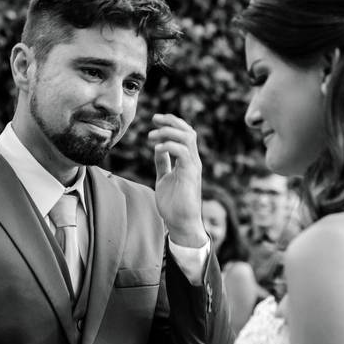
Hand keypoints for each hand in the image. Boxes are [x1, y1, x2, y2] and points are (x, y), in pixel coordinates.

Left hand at [148, 114, 208, 247]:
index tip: (155, 120)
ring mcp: (192, 167)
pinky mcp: (189, 175)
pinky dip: (169, 147)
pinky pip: (183, 153)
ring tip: (151, 135)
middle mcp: (192, 161)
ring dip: (168, 132)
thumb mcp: (164, 178)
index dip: (171, 123)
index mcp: (187, 161)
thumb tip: (158, 148)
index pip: (184, 134)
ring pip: (187, 138)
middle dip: (171, 121)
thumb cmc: (173, 204)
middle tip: (154, 119)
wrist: (181, 224)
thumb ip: (163, 163)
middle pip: (188, 132)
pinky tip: (156, 148)